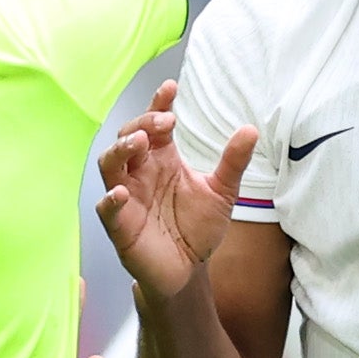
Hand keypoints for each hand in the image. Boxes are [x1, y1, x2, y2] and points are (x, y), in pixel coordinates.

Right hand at [97, 83, 252, 302]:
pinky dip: (111, 200)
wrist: (188, 269)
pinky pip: (107, 209)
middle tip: (163, 122)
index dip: (158, 104)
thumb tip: (251, 130)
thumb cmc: (197, 227)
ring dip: (120, 151)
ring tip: (138, 143)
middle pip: (128, 138)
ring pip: (110, 166)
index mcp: (162, 159)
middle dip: (141, 124)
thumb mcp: (222, 192)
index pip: (154, 124)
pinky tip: (122, 192)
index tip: (170, 88)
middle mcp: (140, 173)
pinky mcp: (121, 226)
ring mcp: (127, 197)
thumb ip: (233, 163)